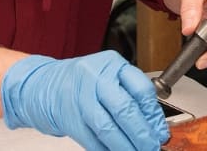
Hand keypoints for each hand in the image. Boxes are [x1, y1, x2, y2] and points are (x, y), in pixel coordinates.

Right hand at [0, 51, 168, 150]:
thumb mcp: (110, 76)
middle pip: (125, 109)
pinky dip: (107, 150)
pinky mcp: (70, 119)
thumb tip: (154, 126)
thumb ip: (132, 95)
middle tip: (152, 146)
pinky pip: (92, 139)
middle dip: (142, 134)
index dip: (154, 115)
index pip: (140, 89)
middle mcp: (95, 79)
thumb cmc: (84, 80)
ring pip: (107, 128)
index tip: (160, 131)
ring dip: (126, 146)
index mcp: (112, 64)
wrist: (46, 85)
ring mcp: (80, 99)